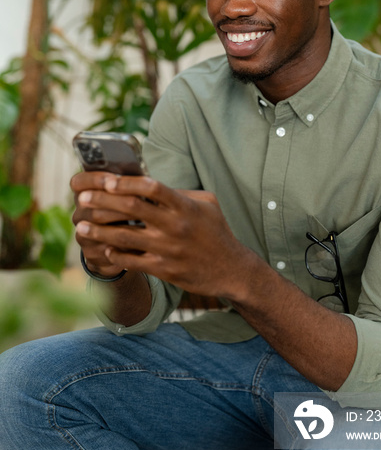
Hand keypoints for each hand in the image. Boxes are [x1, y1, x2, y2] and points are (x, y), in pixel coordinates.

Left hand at [74, 175, 257, 299]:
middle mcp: (174, 225)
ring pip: (124, 236)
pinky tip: (103, 248)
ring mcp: (168, 249)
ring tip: (81, 225)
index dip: (125, 182)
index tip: (105, 180)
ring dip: (98, 229)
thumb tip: (150, 185)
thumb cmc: (217, 231)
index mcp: (184, 205)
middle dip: (102, 200)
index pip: (150, 187)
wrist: (231, 270)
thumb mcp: (206, 204)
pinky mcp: (163, 269)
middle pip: (131, 207)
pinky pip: (131, 261)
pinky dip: (114, 254)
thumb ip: (179, 193)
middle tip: (82, 198)